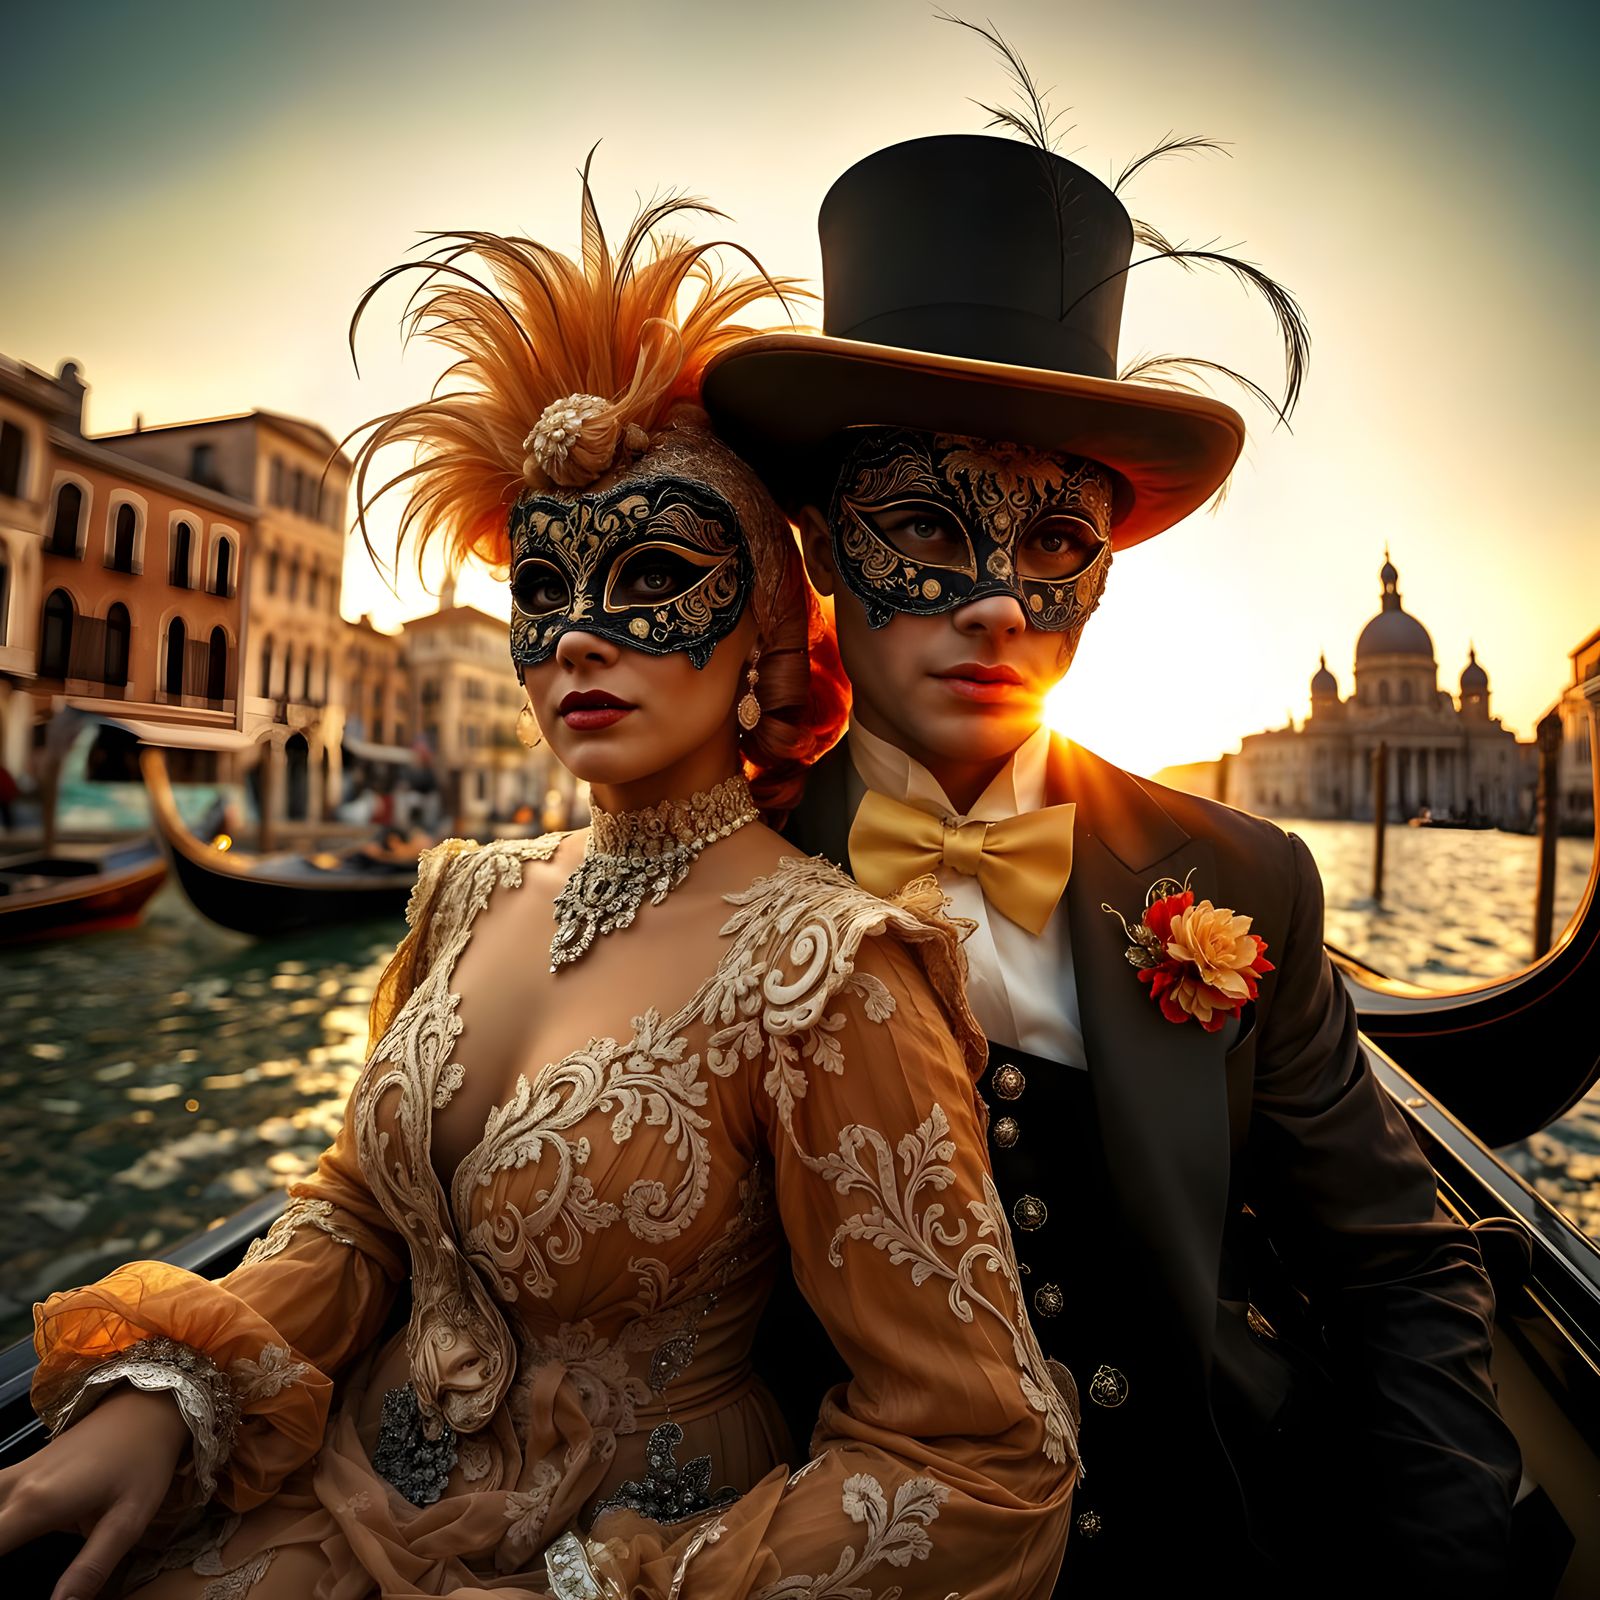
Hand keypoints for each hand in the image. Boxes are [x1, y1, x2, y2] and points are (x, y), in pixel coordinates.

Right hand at [0, 1386, 190, 1599]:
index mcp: (35, 1505)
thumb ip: (91, 1567)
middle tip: (18, 1560)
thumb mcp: (128, 1520)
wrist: (150, 1407)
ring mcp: (16, 1474)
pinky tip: (7, 1530)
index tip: (13, 1577)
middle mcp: (15, 1487)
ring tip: (10, 1544)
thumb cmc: (143, 1460)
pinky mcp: (24, 1470)